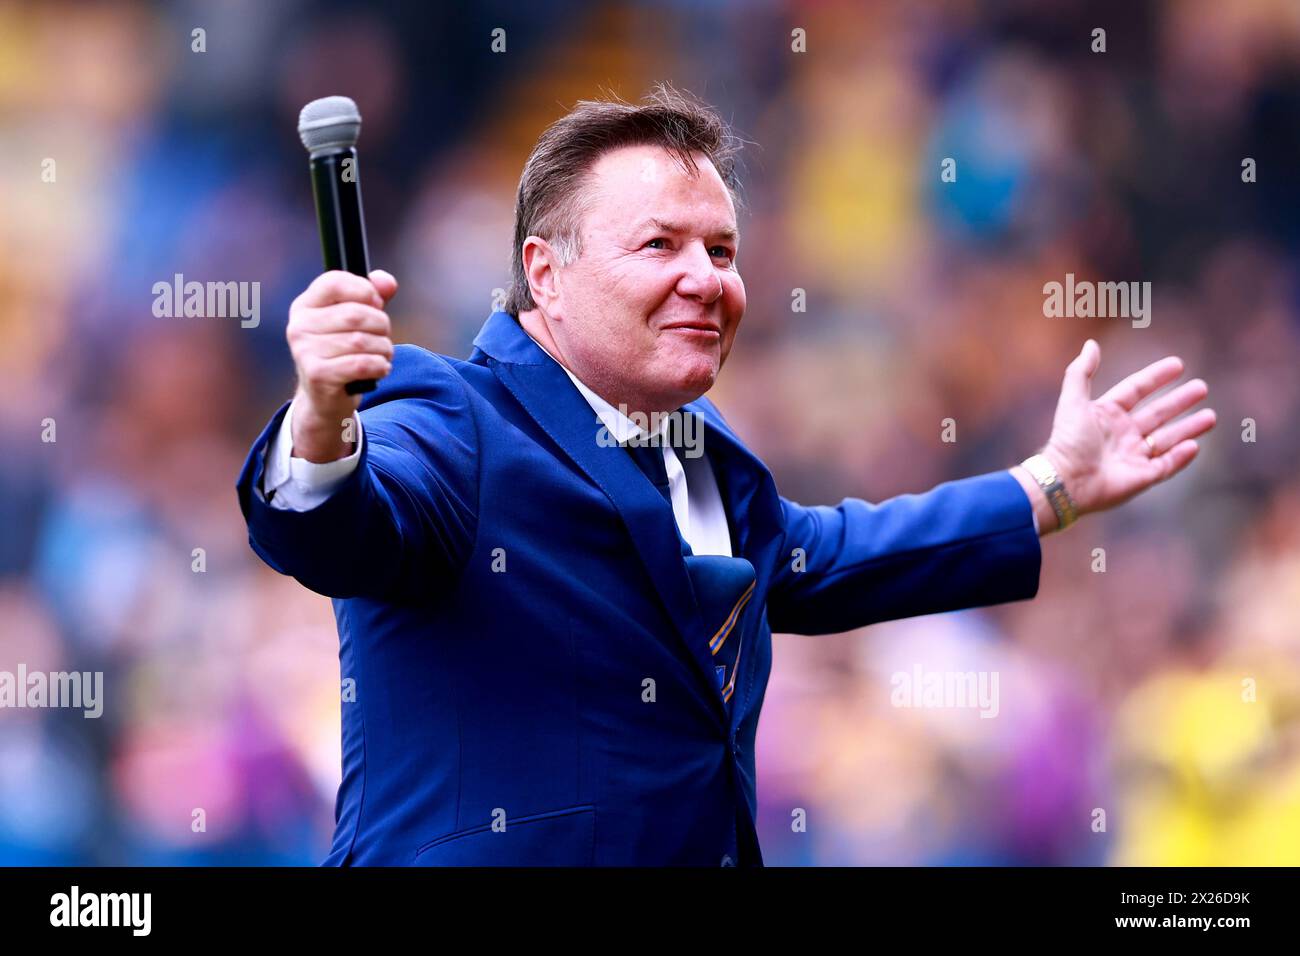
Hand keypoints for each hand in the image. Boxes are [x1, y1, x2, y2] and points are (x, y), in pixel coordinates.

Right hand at [287, 269, 397, 461]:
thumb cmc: (343, 352)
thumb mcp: (356, 321)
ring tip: (383, 355)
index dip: (364, 290)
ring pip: (362, 341)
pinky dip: (379, 366)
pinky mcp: (317, 375)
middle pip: (355, 314)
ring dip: (383, 349)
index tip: (376, 303)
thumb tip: (387, 282)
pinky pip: (361, 364)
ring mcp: (304, 351)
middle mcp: (299, 326)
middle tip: (383, 337)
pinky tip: (380, 368)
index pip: (334, 281)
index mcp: (305, 305)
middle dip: (381, 325)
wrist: (326, 398)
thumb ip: (373, 296)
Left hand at [1041, 339, 1215, 519]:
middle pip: (1157, 414)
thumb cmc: (1068, 441)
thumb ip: (1080, 372)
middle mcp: (1122, 434)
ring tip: (1210, 417)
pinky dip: (1181, 456)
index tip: (1178, 364)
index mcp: (1107, 414)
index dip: (1156, 377)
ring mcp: (1133, 456)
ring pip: (1167, 439)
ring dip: (1189, 428)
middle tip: (1202, 387)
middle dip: (1179, 401)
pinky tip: (1194, 445)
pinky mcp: (1141, 478)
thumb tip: (1091, 344)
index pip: (1136, 390)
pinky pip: (1166, 465)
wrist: (1066, 481)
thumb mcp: (1073, 401)